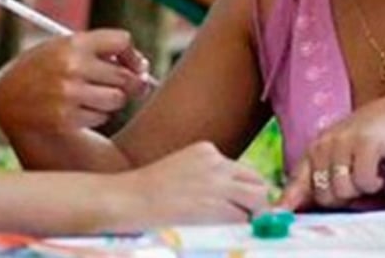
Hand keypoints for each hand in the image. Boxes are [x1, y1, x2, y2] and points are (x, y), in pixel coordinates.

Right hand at [0, 29, 151, 133]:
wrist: (9, 98)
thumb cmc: (44, 69)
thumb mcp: (64, 48)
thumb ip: (98, 52)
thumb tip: (143, 69)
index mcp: (72, 43)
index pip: (121, 41)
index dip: (132, 53)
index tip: (134, 63)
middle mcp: (72, 67)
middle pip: (125, 75)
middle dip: (131, 82)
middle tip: (129, 86)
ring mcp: (69, 94)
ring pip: (117, 99)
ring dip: (112, 100)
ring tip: (93, 95)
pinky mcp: (66, 118)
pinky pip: (102, 117)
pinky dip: (96, 114)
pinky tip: (77, 108)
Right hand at [108, 142, 271, 229]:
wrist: (126, 201)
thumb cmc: (144, 194)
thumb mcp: (179, 173)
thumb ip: (205, 179)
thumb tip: (231, 201)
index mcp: (206, 150)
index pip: (242, 170)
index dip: (243, 191)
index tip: (239, 206)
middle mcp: (217, 162)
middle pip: (258, 182)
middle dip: (256, 202)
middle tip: (246, 220)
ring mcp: (219, 183)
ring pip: (258, 200)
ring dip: (252, 216)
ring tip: (232, 228)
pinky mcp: (218, 205)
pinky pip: (244, 219)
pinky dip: (239, 229)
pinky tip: (219, 232)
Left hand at [279, 95, 384, 209]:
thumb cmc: (368, 144)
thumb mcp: (341, 160)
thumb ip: (323, 182)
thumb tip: (299, 208)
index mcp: (313, 151)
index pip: (296, 181)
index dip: (288, 200)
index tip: (276, 214)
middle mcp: (323, 145)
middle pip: (323, 196)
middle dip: (341, 199)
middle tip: (356, 185)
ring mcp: (342, 142)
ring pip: (342, 190)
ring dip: (359, 191)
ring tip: (368, 175)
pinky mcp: (364, 142)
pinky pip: (363, 181)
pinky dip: (373, 184)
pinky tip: (379, 174)